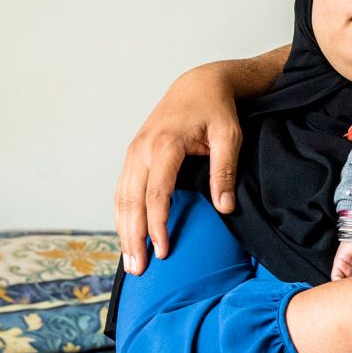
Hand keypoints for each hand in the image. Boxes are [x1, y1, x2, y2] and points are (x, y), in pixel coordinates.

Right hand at [115, 64, 241, 273]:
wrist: (198, 84)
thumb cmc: (217, 110)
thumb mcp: (230, 136)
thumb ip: (225, 171)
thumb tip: (225, 208)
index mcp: (164, 145)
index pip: (156, 194)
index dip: (157, 225)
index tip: (162, 251)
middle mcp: (142, 149)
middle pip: (131, 201)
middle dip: (133, 236)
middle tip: (138, 268)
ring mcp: (134, 151)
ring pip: (121, 197)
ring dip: (123, 230)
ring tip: (129, 261)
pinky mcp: (134, 155)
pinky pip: (122, 190)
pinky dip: (122, 215)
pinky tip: (127, 235)